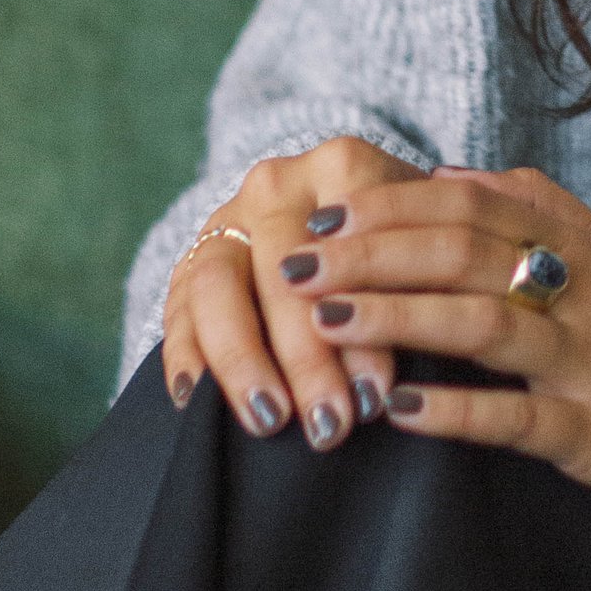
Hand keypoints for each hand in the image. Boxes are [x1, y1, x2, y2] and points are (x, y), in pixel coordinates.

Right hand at [162, 135, 420, 447]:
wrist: (340, 220)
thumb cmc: (396, 246)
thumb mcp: (414, 252)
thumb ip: (405, 295)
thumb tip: (388, 388)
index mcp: (342, 166)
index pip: (347, 246)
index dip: (361, 325)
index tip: (376, 395)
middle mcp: (277, 184)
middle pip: (281, 270)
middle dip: (305, 358)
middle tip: (329, 425)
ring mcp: (227, 219)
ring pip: (216, 286)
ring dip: (242, 362)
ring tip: (271, 421)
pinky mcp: (189, 258)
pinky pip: (176, 309)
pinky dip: (184, 357)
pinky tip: (195, 402)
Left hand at [286, 164, 590, 508]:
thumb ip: (543, 213)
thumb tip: (456, 176)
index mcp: (583, 243)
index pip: (471, 205)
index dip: (392, 205)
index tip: (328, 211)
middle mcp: (582, 290)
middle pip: (461, 252)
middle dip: (368, 255)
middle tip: (297, 263)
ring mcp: (589, 361)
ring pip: (479, 324)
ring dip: (394, 319)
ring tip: (325, 322)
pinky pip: (518, 419)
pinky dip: (456, 412)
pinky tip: (400, 413)